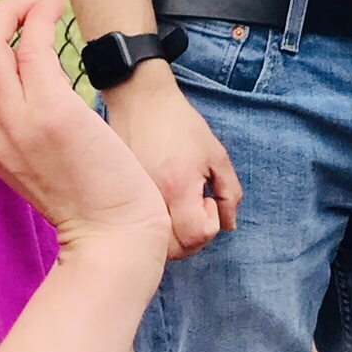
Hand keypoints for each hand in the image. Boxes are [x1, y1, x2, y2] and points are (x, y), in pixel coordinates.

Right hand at [0, 0, 170, 261]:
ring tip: (41, 5)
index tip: (14, 26)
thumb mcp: (39, 162)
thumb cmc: (90, 199)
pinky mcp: (51, 112)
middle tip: (24, 9)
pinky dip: (38, 16)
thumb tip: (33, 77)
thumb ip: (26, 125)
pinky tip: (56, 7)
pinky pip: (30, 45)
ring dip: (10, 9)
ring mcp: (16, 122)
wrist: (112, 239)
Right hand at [103, 62, 240, 258]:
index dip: (209, 226)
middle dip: (191, 240)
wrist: (140, 101)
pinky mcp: (121, 196)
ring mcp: (132, 199)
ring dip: (172, 238)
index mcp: (178, 187)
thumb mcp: (216, 155)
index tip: (208, 200)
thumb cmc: (181, 125)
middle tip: (196, 212)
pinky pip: (137, 226)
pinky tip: (161, 206)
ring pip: (152, 243)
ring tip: (179, 211)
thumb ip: (229, 193)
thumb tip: (228, 226)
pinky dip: (152, 226)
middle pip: (172, 250)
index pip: (195, 235)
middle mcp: (152, 198)